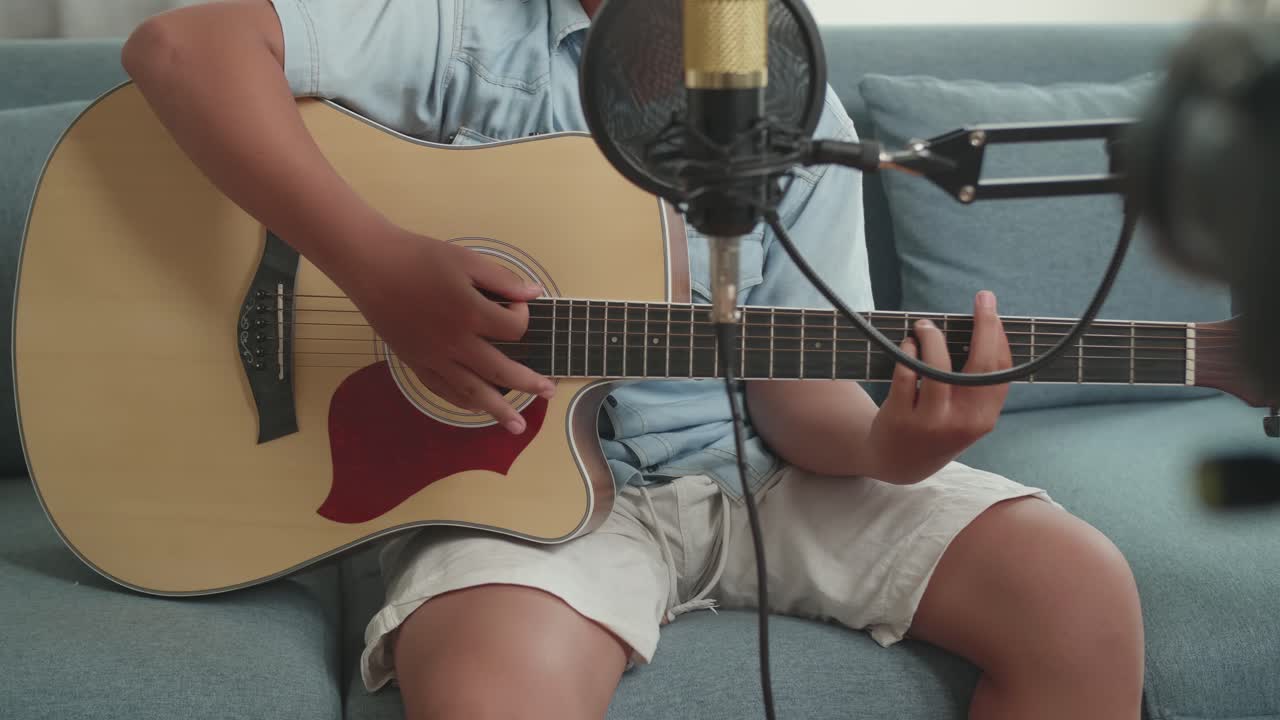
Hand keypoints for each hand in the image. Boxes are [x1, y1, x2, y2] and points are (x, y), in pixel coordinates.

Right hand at [339, 228, 554, 434]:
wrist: (372, 266)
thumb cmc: (420, 257)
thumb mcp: (466, 260)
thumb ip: (503, 279)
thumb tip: (534, 293)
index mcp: (471, 314)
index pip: (514, 330)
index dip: (523, 318)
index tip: (517, 306)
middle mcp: (455, 343)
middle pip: (501, 371)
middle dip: (528, 383)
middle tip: (549, 392)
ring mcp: (434, 357)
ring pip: (472, 391)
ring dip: (498, 410)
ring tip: (518, 427)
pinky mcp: (416, 362)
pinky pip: (444, 390)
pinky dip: (463, 402)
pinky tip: (478, 408)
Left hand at [865, 291, 1011, 484]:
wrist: (898, 463)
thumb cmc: (936, 427)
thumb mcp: (966, 416)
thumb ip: (976, 385)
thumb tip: (984, 330)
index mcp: (984, 418)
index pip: (1001, 371)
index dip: (999, 336)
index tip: (993, 310)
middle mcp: (962, 422)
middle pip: (980, 365)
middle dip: (985, 326)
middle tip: (982, 299)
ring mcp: (931, 422)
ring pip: (937, 368)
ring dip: (932, 338)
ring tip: (925, 326)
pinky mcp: (900, 418)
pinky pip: (906, 375)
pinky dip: (908, 352)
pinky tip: (908, 344)